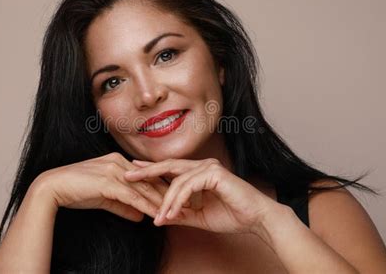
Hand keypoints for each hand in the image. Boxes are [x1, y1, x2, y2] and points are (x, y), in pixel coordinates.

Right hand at [34, 152, 168, 221]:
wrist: (53, 187)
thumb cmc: (77, 190)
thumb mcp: (105, 198)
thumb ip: (124, 205)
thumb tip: (140, 217)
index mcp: (119, 161)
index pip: (147, 176)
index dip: (162, 187)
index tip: (177, 198)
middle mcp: (119, 162)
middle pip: (149, 180)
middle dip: (168, 194)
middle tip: (185, 204)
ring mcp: (114, 170)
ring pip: (144, 188)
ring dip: (161, 202)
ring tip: (176, 212)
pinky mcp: (108, 181)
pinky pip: (132, 196)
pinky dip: (146, 206)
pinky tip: (156, 215)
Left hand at [124, 158, 281, 234]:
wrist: (256, 219)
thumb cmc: (232, 215)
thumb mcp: (199, 217)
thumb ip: (180, 213)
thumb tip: (160, 217)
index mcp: (199, 172)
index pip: (170, 169)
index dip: (151, 171)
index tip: (133, 173)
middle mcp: (203, 165)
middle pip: (169, 166)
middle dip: (147, 171)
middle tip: (128, 175)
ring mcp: (209, 167)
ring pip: (177, 180)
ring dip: (165, 200)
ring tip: (158, 217)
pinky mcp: (215, 173)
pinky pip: (189, 186)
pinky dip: (178, 200)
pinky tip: (172, 213)